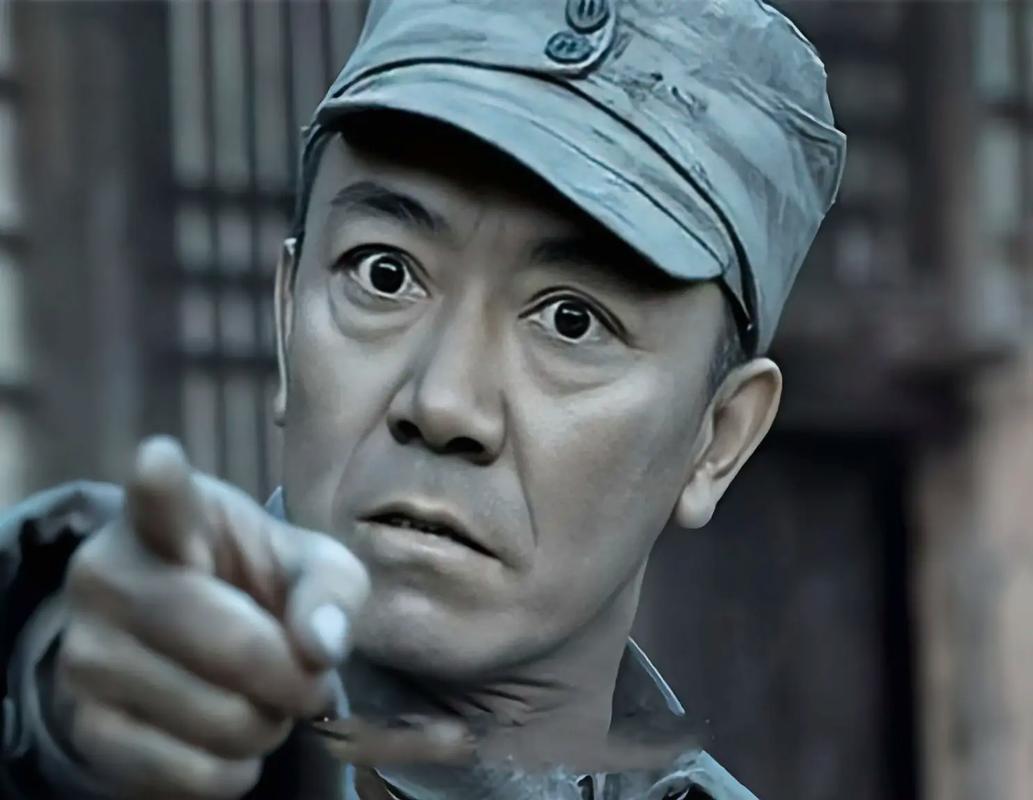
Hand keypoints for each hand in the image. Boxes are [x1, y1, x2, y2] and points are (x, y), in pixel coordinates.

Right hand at [53, 436, 369, 799]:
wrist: (191, 638)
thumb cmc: (257, 584)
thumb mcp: (312, 568)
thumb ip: (330, 590)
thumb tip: (320, 649)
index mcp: (170, 517)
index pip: (159, 496)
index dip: (162, 482)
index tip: (160, 461)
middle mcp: (109, 575)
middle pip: (229, 643)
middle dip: (295, 677)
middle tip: (311, 681)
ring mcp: (86, 654)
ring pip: (216, 717)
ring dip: (268, 725)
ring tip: (264, 702)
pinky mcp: (86, 727)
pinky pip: (185, 774)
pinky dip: (233, 770)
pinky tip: (231, 740)